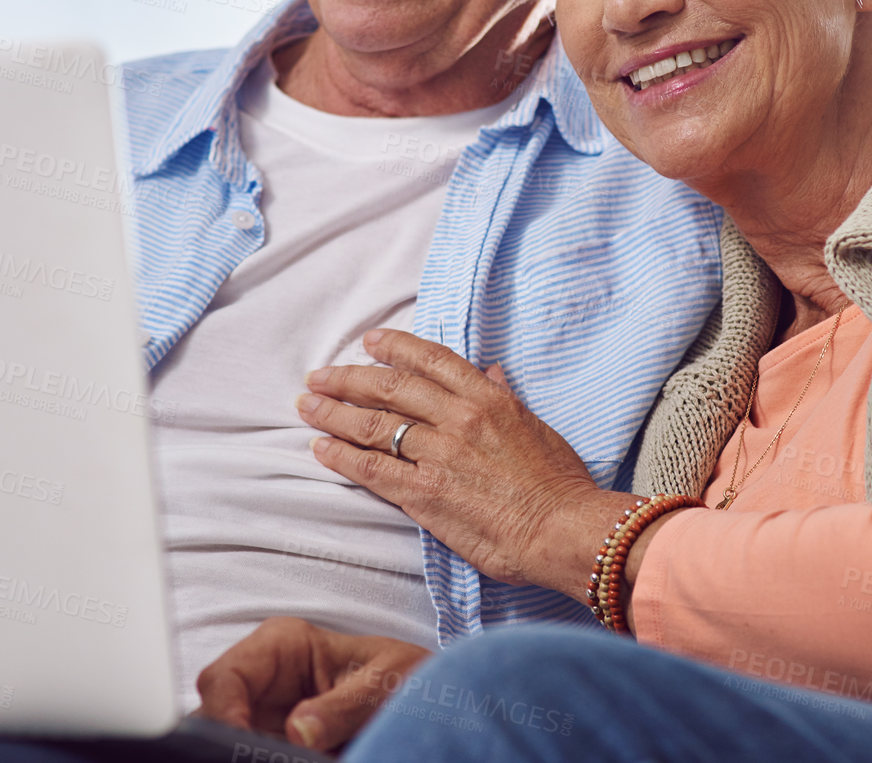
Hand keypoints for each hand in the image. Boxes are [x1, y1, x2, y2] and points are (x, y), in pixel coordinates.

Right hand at [193, 616, 431, 752]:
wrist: (435, 706)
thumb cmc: (413, 677)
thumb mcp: (390, 682)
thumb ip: (346, 705)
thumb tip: (297, 732)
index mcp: (282, 646)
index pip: (224, 677)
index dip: (222, 713)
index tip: (242, 743)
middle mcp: (264, 684)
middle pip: (215, 718)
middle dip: (229, 743)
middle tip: (262, 759)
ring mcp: (267, 723)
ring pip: (229, 746)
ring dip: (249, 754)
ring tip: (290, 758)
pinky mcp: (278, 751)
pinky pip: (255, 756)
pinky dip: (263, 761)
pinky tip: (287, 762)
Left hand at [296, 329, 633, 597]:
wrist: (564, 529)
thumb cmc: (559, 483)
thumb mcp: (535, 426)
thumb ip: (505, 397)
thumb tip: (490, 371)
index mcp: (488, 397)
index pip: (430, 360)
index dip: (394, 347)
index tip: (369, 342)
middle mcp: (458, 418)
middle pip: (389, 387)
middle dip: (348, 379)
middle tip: (319, 377)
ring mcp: (439, 454)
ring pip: (373, 425)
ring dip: (334, 414)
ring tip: (307, 406)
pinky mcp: (425, 494)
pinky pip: (373, 470)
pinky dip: (342, 457)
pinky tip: (320, 448)